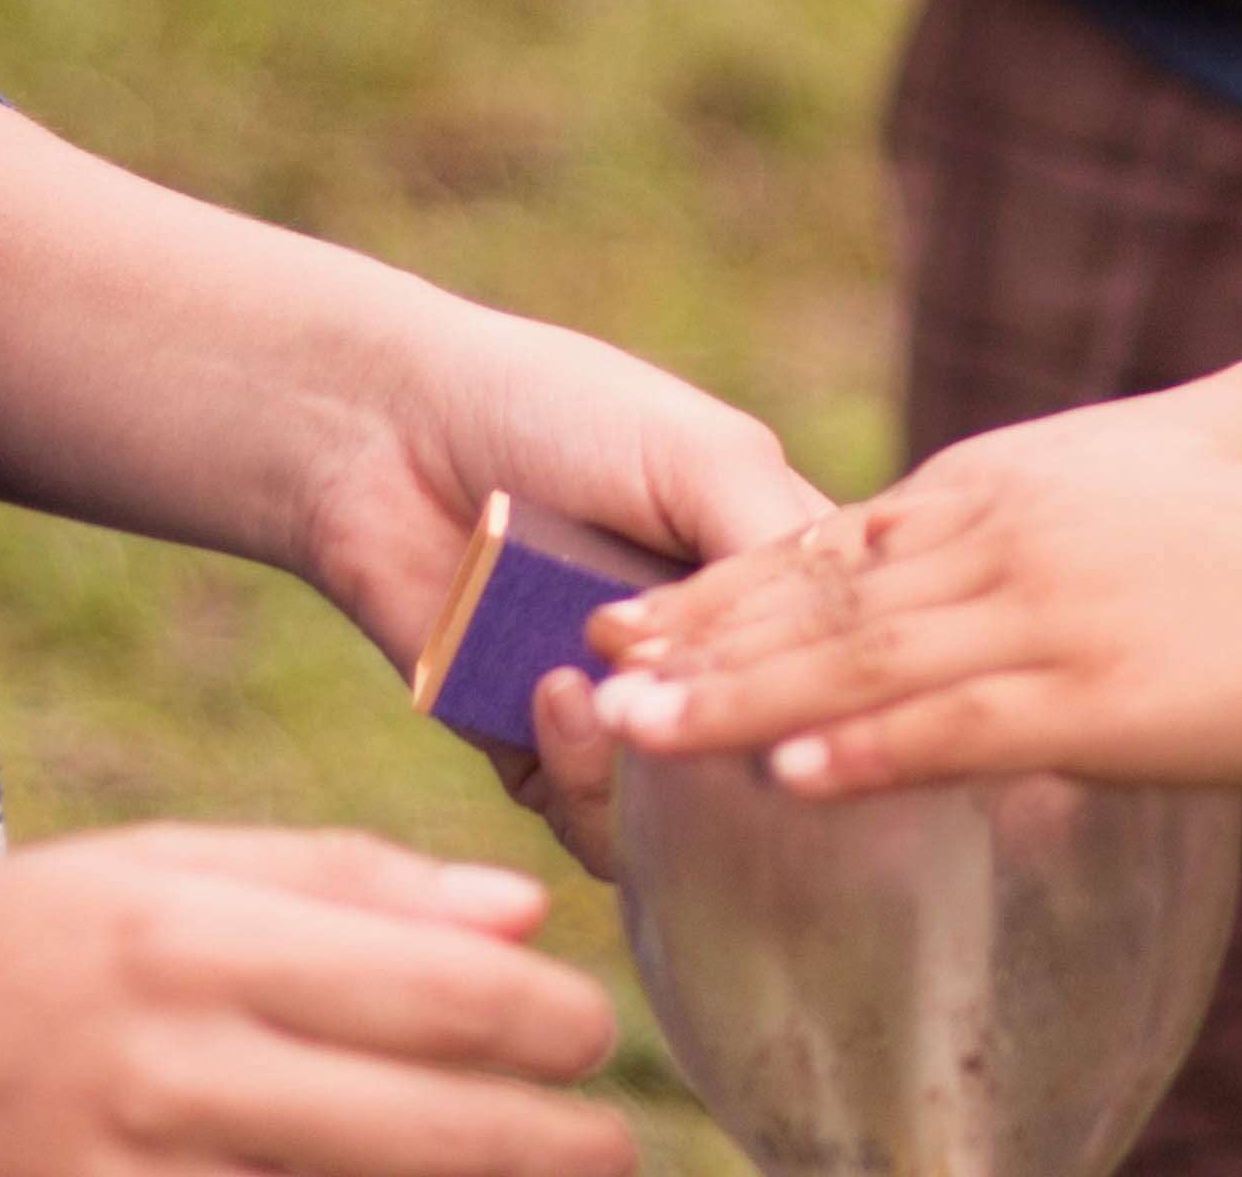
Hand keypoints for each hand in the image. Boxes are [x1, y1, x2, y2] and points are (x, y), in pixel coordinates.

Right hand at [0, 829, 634, 1176]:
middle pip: (408, 1106)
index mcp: (177, 932)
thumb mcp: (135, 879)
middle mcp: (154, 1051)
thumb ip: (322, 886)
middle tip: (622, 1153)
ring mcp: (110, 1161)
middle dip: (540, 1139)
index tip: (605, 1035)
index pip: (418, 979)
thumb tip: (511, 915)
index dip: (540, 1022)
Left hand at [296, 301, 833, 877]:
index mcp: (772, 583)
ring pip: (688, 824)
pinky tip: (543, 697)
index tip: (802, 680)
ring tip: (585, 689)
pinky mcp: (540, 759)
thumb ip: (783, 554)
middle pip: (775, 764)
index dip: (837, 691)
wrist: (385, 432)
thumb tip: (856, 672)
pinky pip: (590, 830)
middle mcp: (711, 661)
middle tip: (685, 699)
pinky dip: (577, 782)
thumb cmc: (559, 411)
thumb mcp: (705, 455)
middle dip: (736, 748)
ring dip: (644, 774)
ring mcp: (629, 717)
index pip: (850, 671)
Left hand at [583, 424, 1241, 802]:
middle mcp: (1005, 536)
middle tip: (589, 664)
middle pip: (815, 591)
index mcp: (1008, 490)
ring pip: (858, 660)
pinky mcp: (1095, 695)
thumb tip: (980, 604)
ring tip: (637, 730)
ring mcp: (1045, 613)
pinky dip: (865, 755)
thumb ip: (1038, 549)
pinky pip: (956, 729)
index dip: (723, 579)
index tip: (633, 609)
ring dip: (739, 697)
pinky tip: (788, 781)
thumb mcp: (1129, 511)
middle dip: (696, 634)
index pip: (830, 538)